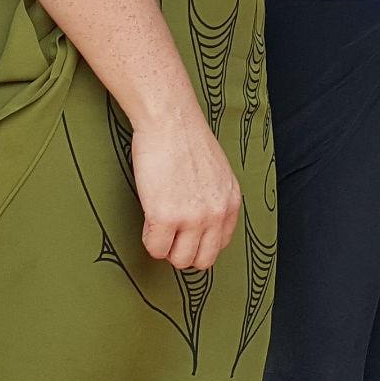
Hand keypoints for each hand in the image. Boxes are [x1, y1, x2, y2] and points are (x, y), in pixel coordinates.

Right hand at [129, 105, 241, 270]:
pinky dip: (149, 240)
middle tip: (170, 237)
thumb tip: (202, 222)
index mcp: (231, 202)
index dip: (199, 242)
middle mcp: (216, 213)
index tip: (186, 234)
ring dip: (166, 248)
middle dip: (183, 252)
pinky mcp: (165, 217)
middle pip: (202, 260)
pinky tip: (148, 220)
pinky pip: (155, 248)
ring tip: (159, 227)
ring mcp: (192, 218)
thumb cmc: (186, 139)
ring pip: (179, 260)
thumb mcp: (216, 172)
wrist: (170, 120)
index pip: (220, 244)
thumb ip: (214, 198)